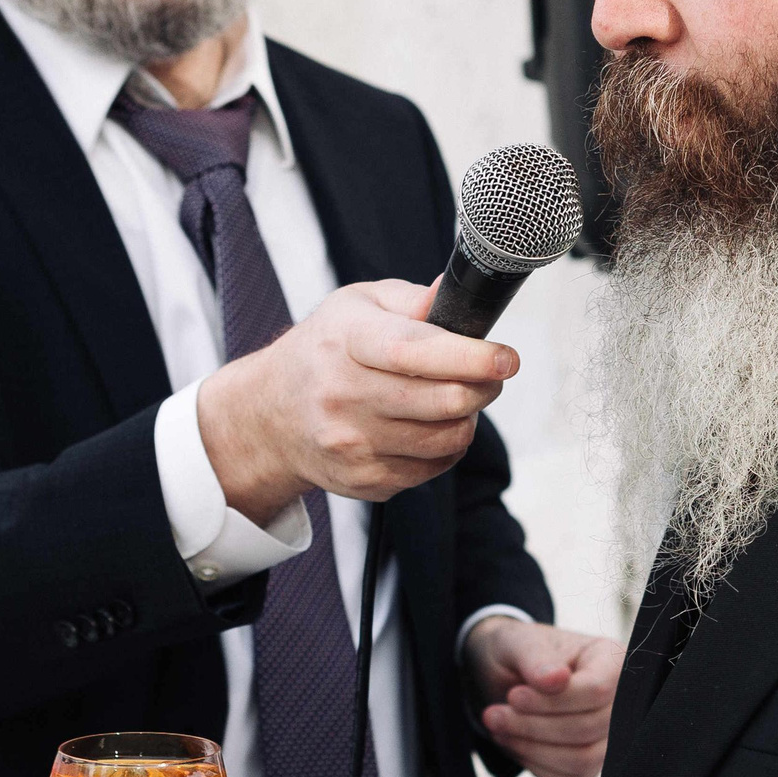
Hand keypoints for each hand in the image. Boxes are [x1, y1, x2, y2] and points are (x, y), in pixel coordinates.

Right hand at [198, 279, 515, 522]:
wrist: (270, 415)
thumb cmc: (325, 350)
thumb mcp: (356, 305)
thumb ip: (410, 300)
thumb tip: (453, 296)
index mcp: (346, 342)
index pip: (415, 353)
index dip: (471, 357)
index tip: (507, 358)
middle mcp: (344, 395)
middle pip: (443, 401)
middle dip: (483, 386)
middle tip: (489, 373)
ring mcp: (352, 444)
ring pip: (446, 438)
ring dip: (467, 418)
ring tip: (457, 398)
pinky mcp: (364, 480)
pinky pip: (433, 468)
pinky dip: (446, 447)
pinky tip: (430, 426)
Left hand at [464, 618, 620, 776]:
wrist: (506, 676)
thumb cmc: (517, 652)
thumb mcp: (518, 643)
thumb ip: (537, 658)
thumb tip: (556, 679)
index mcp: (610, 660)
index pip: (597, 690)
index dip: (553, 701)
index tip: (513, 695)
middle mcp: (620, 699)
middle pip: (589, 728)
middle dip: (534, 726)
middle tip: (493, 715)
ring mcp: (609, 735)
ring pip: (582, 759)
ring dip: (532, 748)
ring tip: (499, 727)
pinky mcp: (593, 764)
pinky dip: (537, 765)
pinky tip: (515, 743)